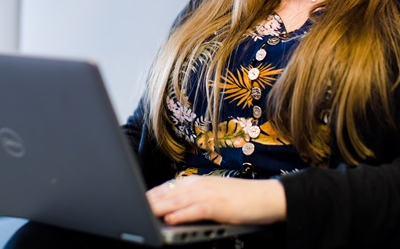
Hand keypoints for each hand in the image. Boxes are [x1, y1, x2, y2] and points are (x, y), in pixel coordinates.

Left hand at [146, 175, 285, 225]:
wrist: (265, 196)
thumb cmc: (240, 198)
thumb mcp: (214, 195)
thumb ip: (194, 199)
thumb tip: (173, 208)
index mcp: (198, 181)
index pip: (169, 187)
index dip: (153, 195)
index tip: (138, 201)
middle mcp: (201, 184)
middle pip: (170, 192)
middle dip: (151, 200)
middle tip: (134, 206)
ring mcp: (209, 194)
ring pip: (178, 200)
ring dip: (161, 206)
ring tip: (145, 212)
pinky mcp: (218, 205)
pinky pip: (195, 210)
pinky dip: (182, 214)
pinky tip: (170, 218)